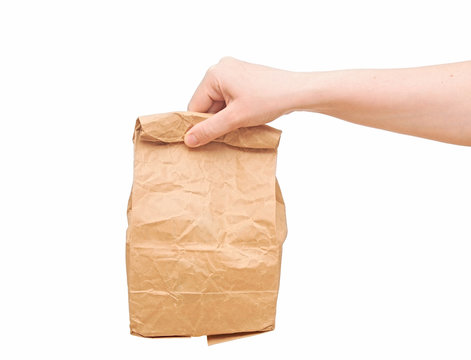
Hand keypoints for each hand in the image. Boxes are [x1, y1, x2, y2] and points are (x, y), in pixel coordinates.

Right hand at [185, 57, 302, 146]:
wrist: (298, 91)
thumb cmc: (269, 99)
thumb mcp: (235, 119)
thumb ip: (209, 130)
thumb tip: (188, 140)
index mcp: (214, 74)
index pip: (195, 105)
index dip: (200, 125)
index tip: (204, 141)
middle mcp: (221, 68)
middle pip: (207, 103)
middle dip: (216, 120)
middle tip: (227, 133)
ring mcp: (234, 71)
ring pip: (219, 102)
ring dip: (226, 116)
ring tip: (240, 125)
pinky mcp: (244, 77)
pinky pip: (230, 97)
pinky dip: (234, 110)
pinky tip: (245, 117)